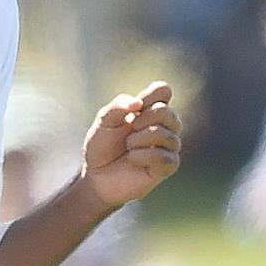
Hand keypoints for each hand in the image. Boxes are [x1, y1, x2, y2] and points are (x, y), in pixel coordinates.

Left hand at [81, 81, 180, 210]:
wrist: (97, 175)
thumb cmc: (102, 145)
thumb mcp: (103, 121)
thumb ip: (117, 107)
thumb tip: (137, 103)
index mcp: (149, 109)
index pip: (163, 90)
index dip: (149, 95)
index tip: (134, 107)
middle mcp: (164, 125)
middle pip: (166, 112)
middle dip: (142, 120)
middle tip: (129, 130)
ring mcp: (168, 146)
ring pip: (165, 135)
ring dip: (138, 140)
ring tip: (128, 146)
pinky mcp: (168, 166)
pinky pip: (164, 158)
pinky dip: (142, 156)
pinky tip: (133, 159)